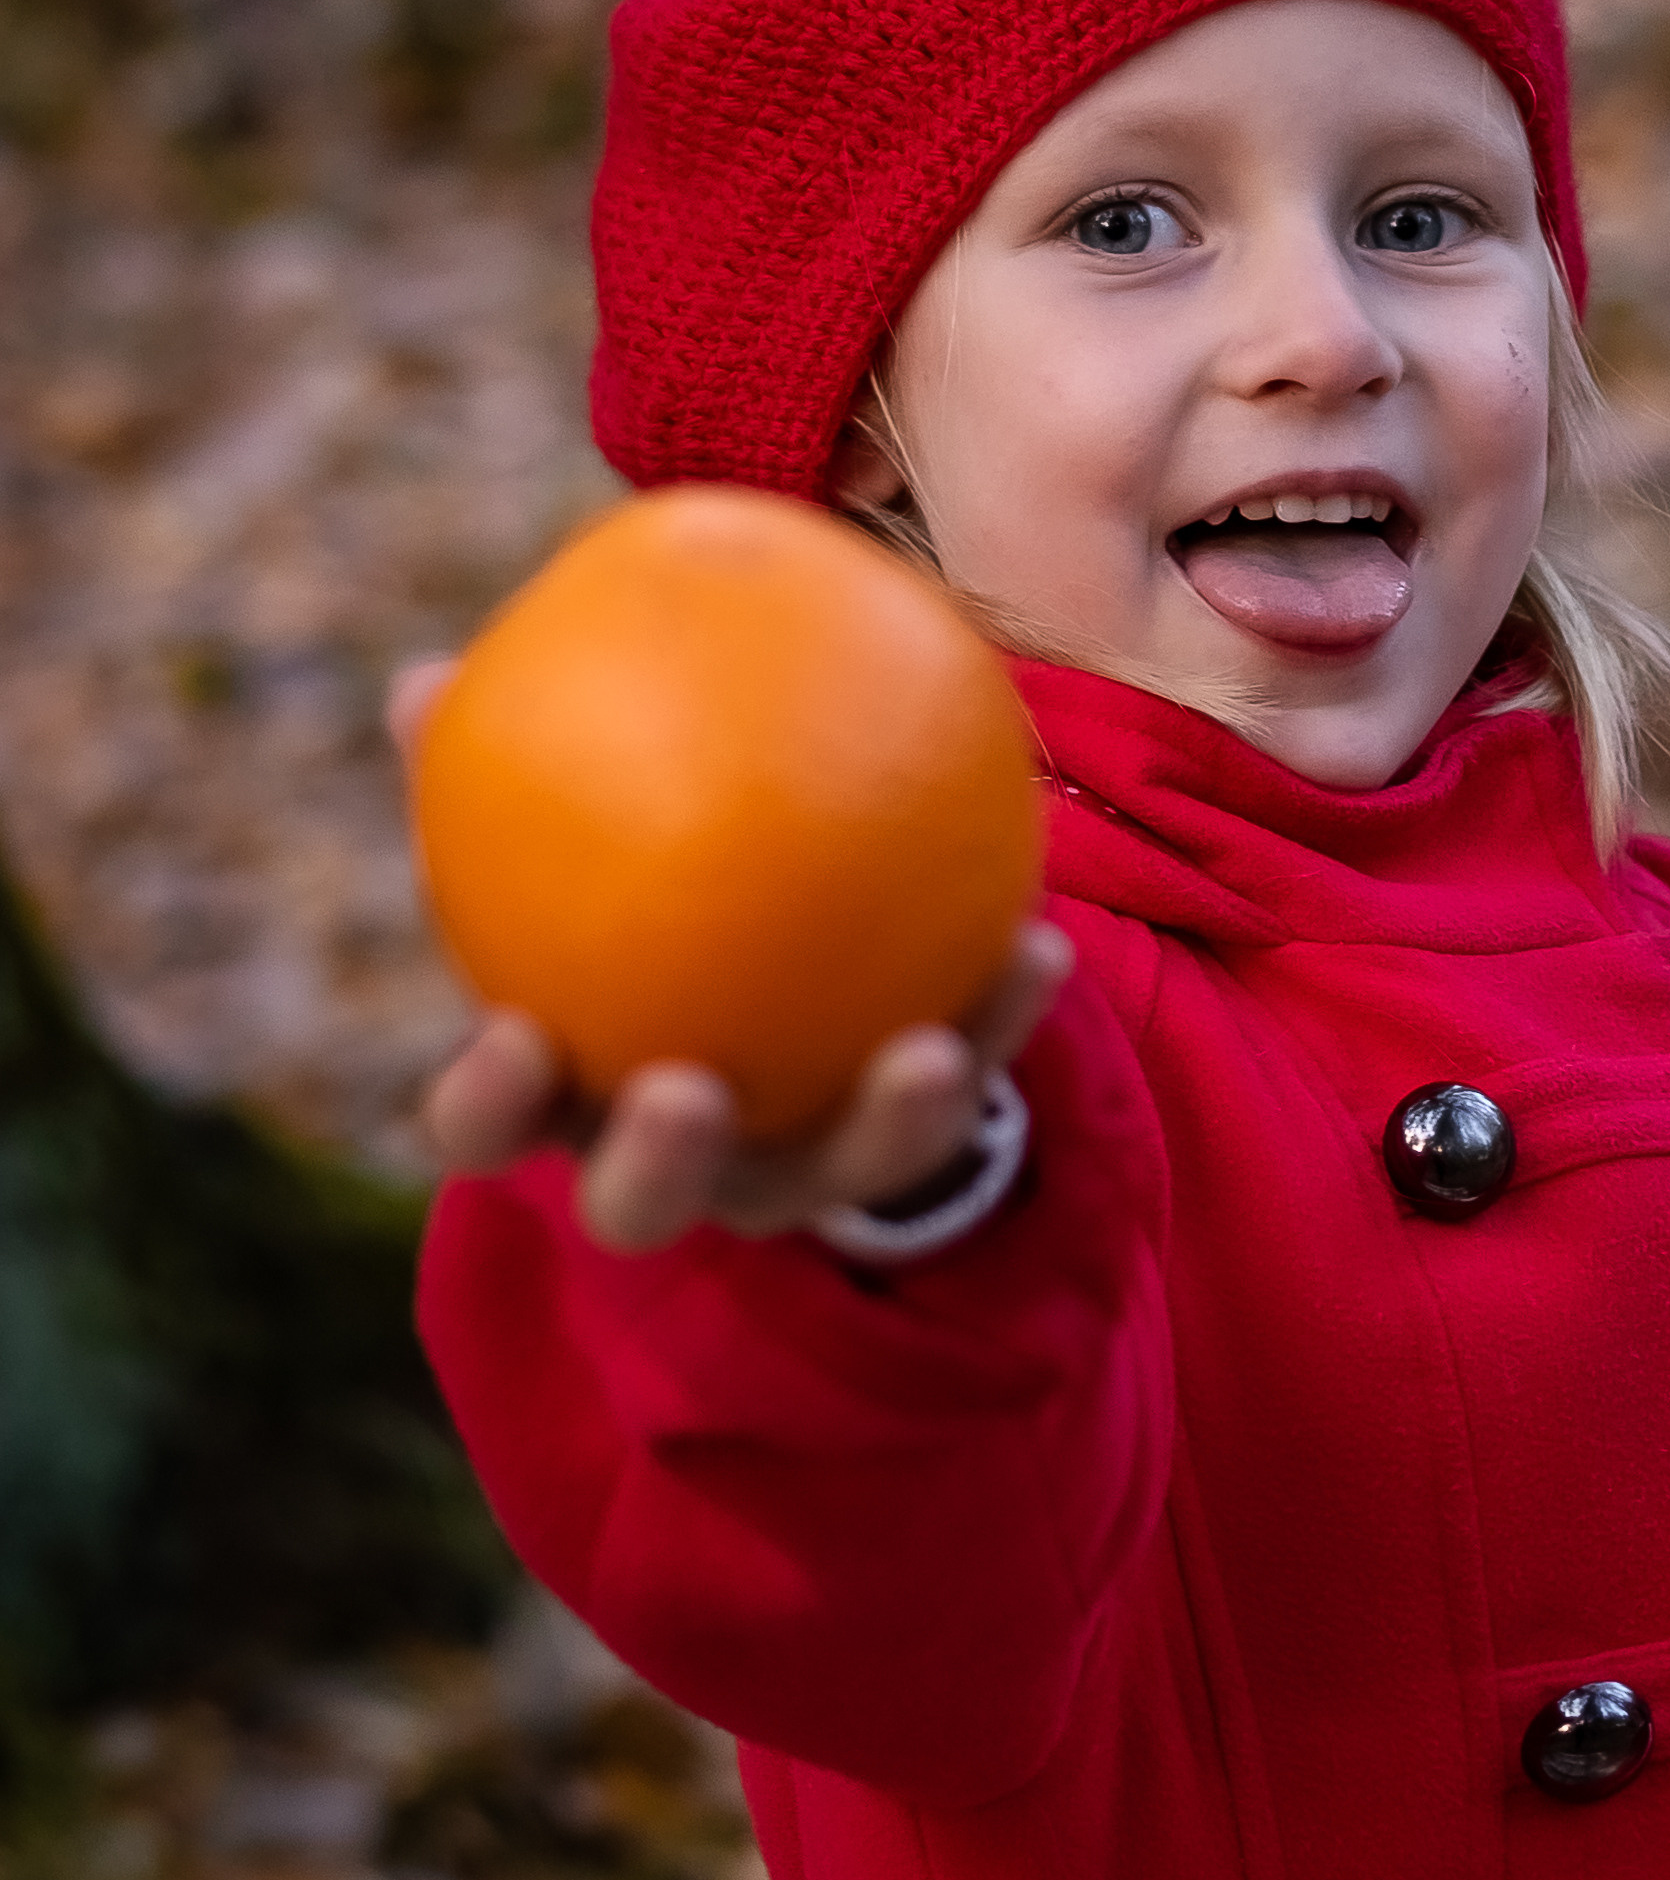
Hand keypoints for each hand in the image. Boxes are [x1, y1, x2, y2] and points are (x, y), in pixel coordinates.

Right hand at [388, 658, 1071, 1254]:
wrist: (771, 991)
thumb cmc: (626, 894)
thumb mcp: (562, 836)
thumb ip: (496, 769)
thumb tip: (422, 676)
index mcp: (566, 1098)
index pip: (494, 1126)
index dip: (489, 1107)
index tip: (513, 1038)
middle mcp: (676, 1159)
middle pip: (646, 1203)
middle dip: (659, 1167)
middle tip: (686, 1094)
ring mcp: (796, 1169)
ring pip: (836, 1175)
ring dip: (888, 1126)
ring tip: (925, 1053)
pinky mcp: (904, 1144)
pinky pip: (964, 1084)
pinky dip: (999, 1018)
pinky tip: (1036, 945)